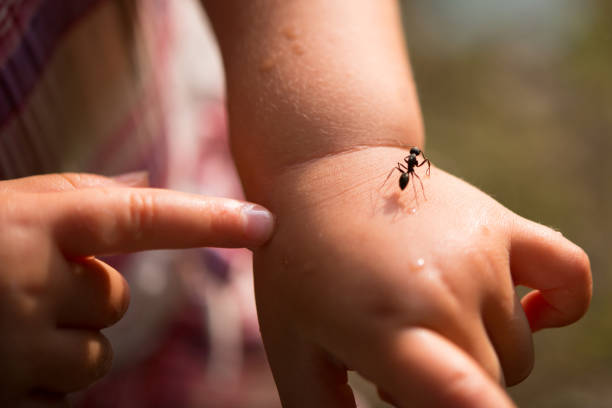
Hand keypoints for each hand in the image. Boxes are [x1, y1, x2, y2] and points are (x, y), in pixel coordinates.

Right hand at [0, 173, 273, 406]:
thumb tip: (148, 187)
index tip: (263, 222)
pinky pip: (62, 400)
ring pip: (95, 358)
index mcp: (37, 224)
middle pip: (116, 302)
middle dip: (87, 298)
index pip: (141, 217)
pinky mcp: (7, 399)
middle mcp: (29, 284)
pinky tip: (6, 359)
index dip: (207, 221)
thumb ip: (80, 200)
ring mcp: (16, 349)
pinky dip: (43, 383)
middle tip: (30, 287)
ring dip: (67, 345)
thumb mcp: (13, 209)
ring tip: (12, 325)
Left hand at [253, 147, 590, 406]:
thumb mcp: (291, 348)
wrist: (325, 172)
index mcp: (388, 330)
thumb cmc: (299, 265)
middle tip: (392, 363)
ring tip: (419, 324)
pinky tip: (533, 312)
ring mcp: (480, 252)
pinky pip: (570, 273)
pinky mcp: (501, 224)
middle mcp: (445, 291)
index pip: (463, 399)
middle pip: (488, 384)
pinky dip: (562, 305)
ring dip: (477, 353)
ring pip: (516, 348)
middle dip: (446, 393)